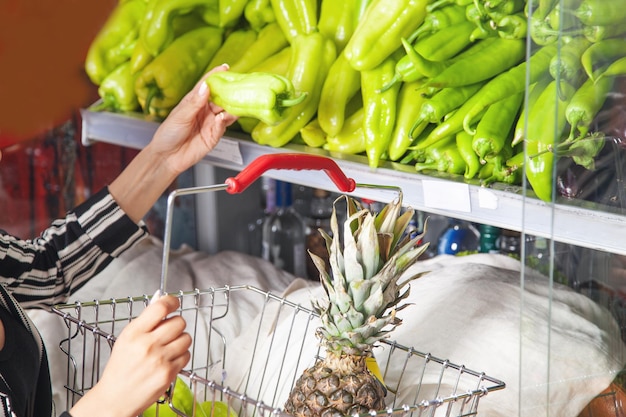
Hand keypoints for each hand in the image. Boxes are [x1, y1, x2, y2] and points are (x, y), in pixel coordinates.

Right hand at [69, 295, 191, 416]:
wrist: (116, 397)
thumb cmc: (120, 368)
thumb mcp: (126, 339)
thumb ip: (145, 320)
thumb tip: (161, 299)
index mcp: (134, 333)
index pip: (160, 308)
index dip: (171, 301)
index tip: (174, 303)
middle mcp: (147, 345)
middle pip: (179, 322)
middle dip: (176, 324)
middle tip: (168, 331)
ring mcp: (160, 359)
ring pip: (186, 338)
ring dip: (180, 340)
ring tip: (168, 347)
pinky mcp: (169, 373)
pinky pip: (186, 355)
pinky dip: (181, 356)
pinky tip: (168, 360)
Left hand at [108, 64, 237, 222]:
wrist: (168, 157)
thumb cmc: (168, 134)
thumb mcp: (180, 115)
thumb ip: (195, 102)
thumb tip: (206, 86)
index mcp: (195, 101)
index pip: (208, 85)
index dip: (216, 75)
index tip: (225, 67)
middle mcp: (205, 110)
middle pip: (221, 97)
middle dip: (230, 91)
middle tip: (238, 87)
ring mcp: (211, 122)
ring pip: (227, 110)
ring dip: (231, 106)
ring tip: (235, 102)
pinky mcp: (215, 135)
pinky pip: (224, 125)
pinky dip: (226, 120)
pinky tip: (223, 118)